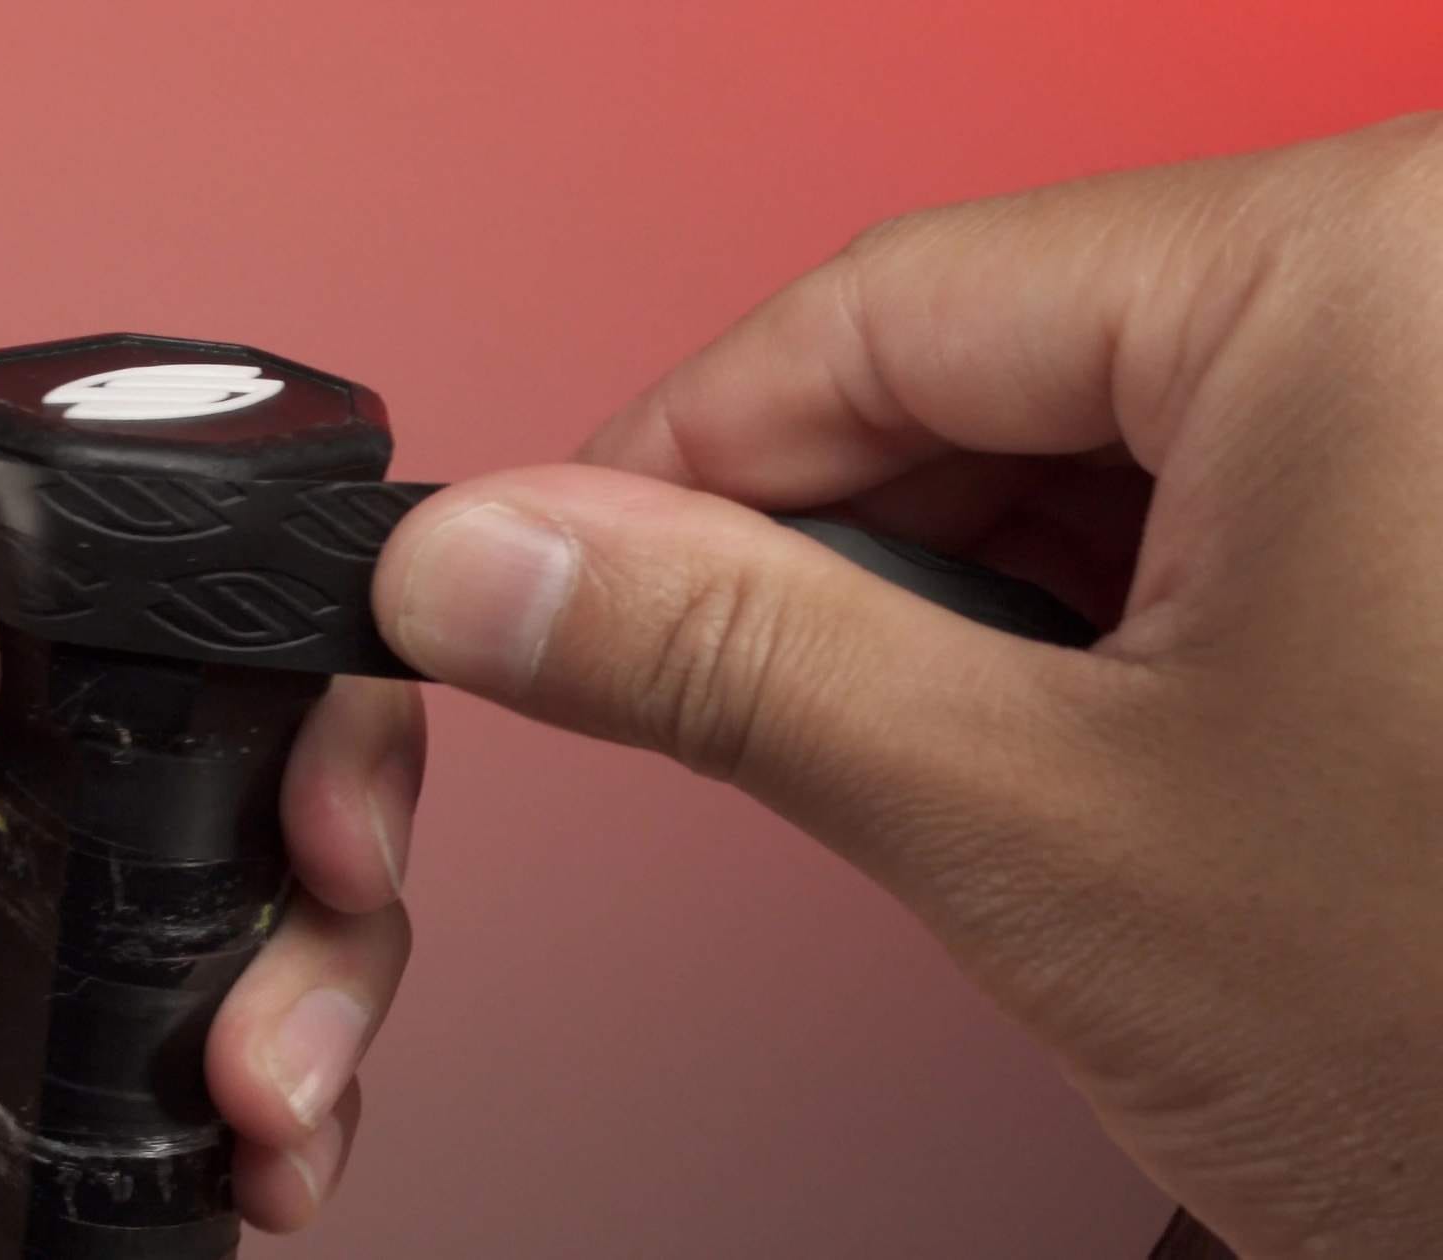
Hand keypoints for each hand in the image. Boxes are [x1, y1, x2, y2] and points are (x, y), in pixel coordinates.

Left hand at [0, 426, 419, 1255]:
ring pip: (211, 886)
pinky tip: (265, 1163)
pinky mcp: (36, 1139)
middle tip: (326, 869)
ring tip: (270, 1092)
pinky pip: (214, 1058)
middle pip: (144, 718)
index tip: (261, 651)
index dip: (136, 576)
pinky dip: (293, 1096)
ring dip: (307, 956)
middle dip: (281, 774)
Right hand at [375, 114, 1442, 1257]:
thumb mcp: (1042, 825)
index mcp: (1368, 272)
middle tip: (746, 711)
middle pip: (994, 358)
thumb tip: (497, 564)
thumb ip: (726, 659)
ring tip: (988, 776)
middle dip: (839, 552)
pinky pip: (1235, 492)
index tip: (553, 563)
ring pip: (1108, 435)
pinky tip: (1117, 750)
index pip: (877, 302)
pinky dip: (1119, 620)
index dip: (671, 457)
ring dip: (983, 602)